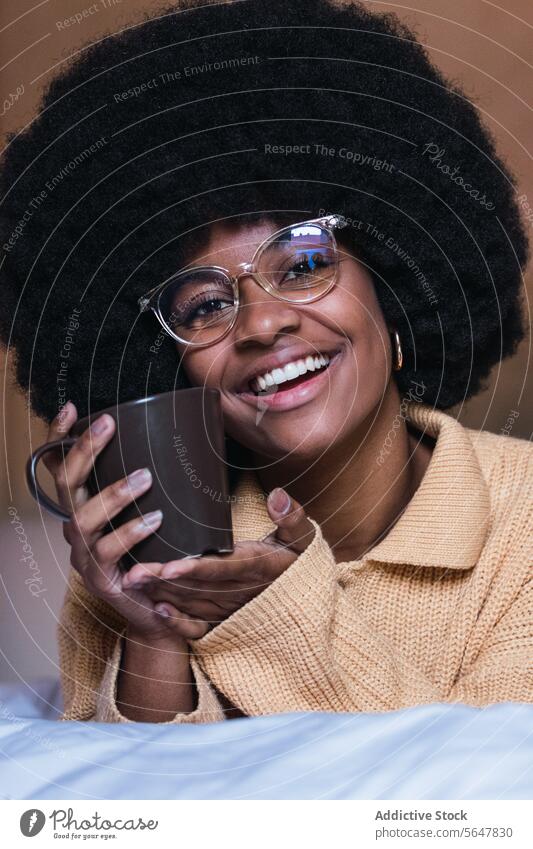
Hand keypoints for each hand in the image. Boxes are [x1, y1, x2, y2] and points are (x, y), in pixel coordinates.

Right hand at [43, 401, 207, 645]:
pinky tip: (154, 520)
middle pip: (64, 485)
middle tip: (108, 424)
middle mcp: (75, 529)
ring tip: (144, 478)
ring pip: (82, 520)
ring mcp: (83, 556)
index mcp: (82, 508)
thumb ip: (147, 483)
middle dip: (83, 451)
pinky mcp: (101, 581)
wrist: (159, 611)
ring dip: (112, 494)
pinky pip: (108, 554)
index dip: (58, 438)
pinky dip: (129, 534)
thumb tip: (174, 436)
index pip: (59, 468)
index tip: (70, 408)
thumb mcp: (148, 511)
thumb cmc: (155, 554)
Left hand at [121, 487, 315, 634]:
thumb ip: (292, 516)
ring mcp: (231, 609)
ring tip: (132, 581)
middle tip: (133, 571)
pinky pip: (200, 626)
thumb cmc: (299, 560)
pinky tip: (157, 610)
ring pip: (192, 603)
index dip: (195, 568)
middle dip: (164, 580)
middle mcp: (240, 592)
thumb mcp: (302, 538)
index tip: (170, 565)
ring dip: (163, 594)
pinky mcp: (225, 619)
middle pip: (197, 587)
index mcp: (256, 568)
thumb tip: (277, 494)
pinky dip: (179, 623)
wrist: (306, 600)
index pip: (222, 569)